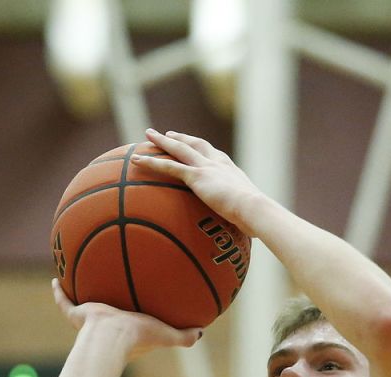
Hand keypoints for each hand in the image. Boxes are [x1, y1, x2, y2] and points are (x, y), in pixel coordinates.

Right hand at [52, 280, 200, 360]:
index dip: (132, 315)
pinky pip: (64, 302)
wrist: (112, 339)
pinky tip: (55, 277)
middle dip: (106, 303)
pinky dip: (59, 292)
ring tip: (78, 276)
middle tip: (107, 288)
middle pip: (106, 311)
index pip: (130, 323)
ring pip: (82, 305)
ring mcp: (89, 320)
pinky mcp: (76, 316)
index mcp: (126, 331)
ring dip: (80, 293)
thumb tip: (201, 333)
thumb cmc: (138, 338)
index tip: (134, 306)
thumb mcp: (165, 335)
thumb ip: (183, 336)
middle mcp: (107, 325)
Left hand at [133, 128, 258, 233]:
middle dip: (178, 138)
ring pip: (178, 149)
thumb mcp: (244, 211)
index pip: (210, 152)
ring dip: (161, 141)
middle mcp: (216, 162)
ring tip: (147, 135)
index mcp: (228, 168)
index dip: (198, 147)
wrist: (253, 207)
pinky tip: (137, 160)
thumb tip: (241, 229)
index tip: (190, 143)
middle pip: (193, 144)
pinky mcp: (195, 176)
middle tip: (165, 134)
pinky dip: (151, 162)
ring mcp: (205, 167)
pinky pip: (168, 166)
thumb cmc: (253, 215)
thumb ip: (237, 213)